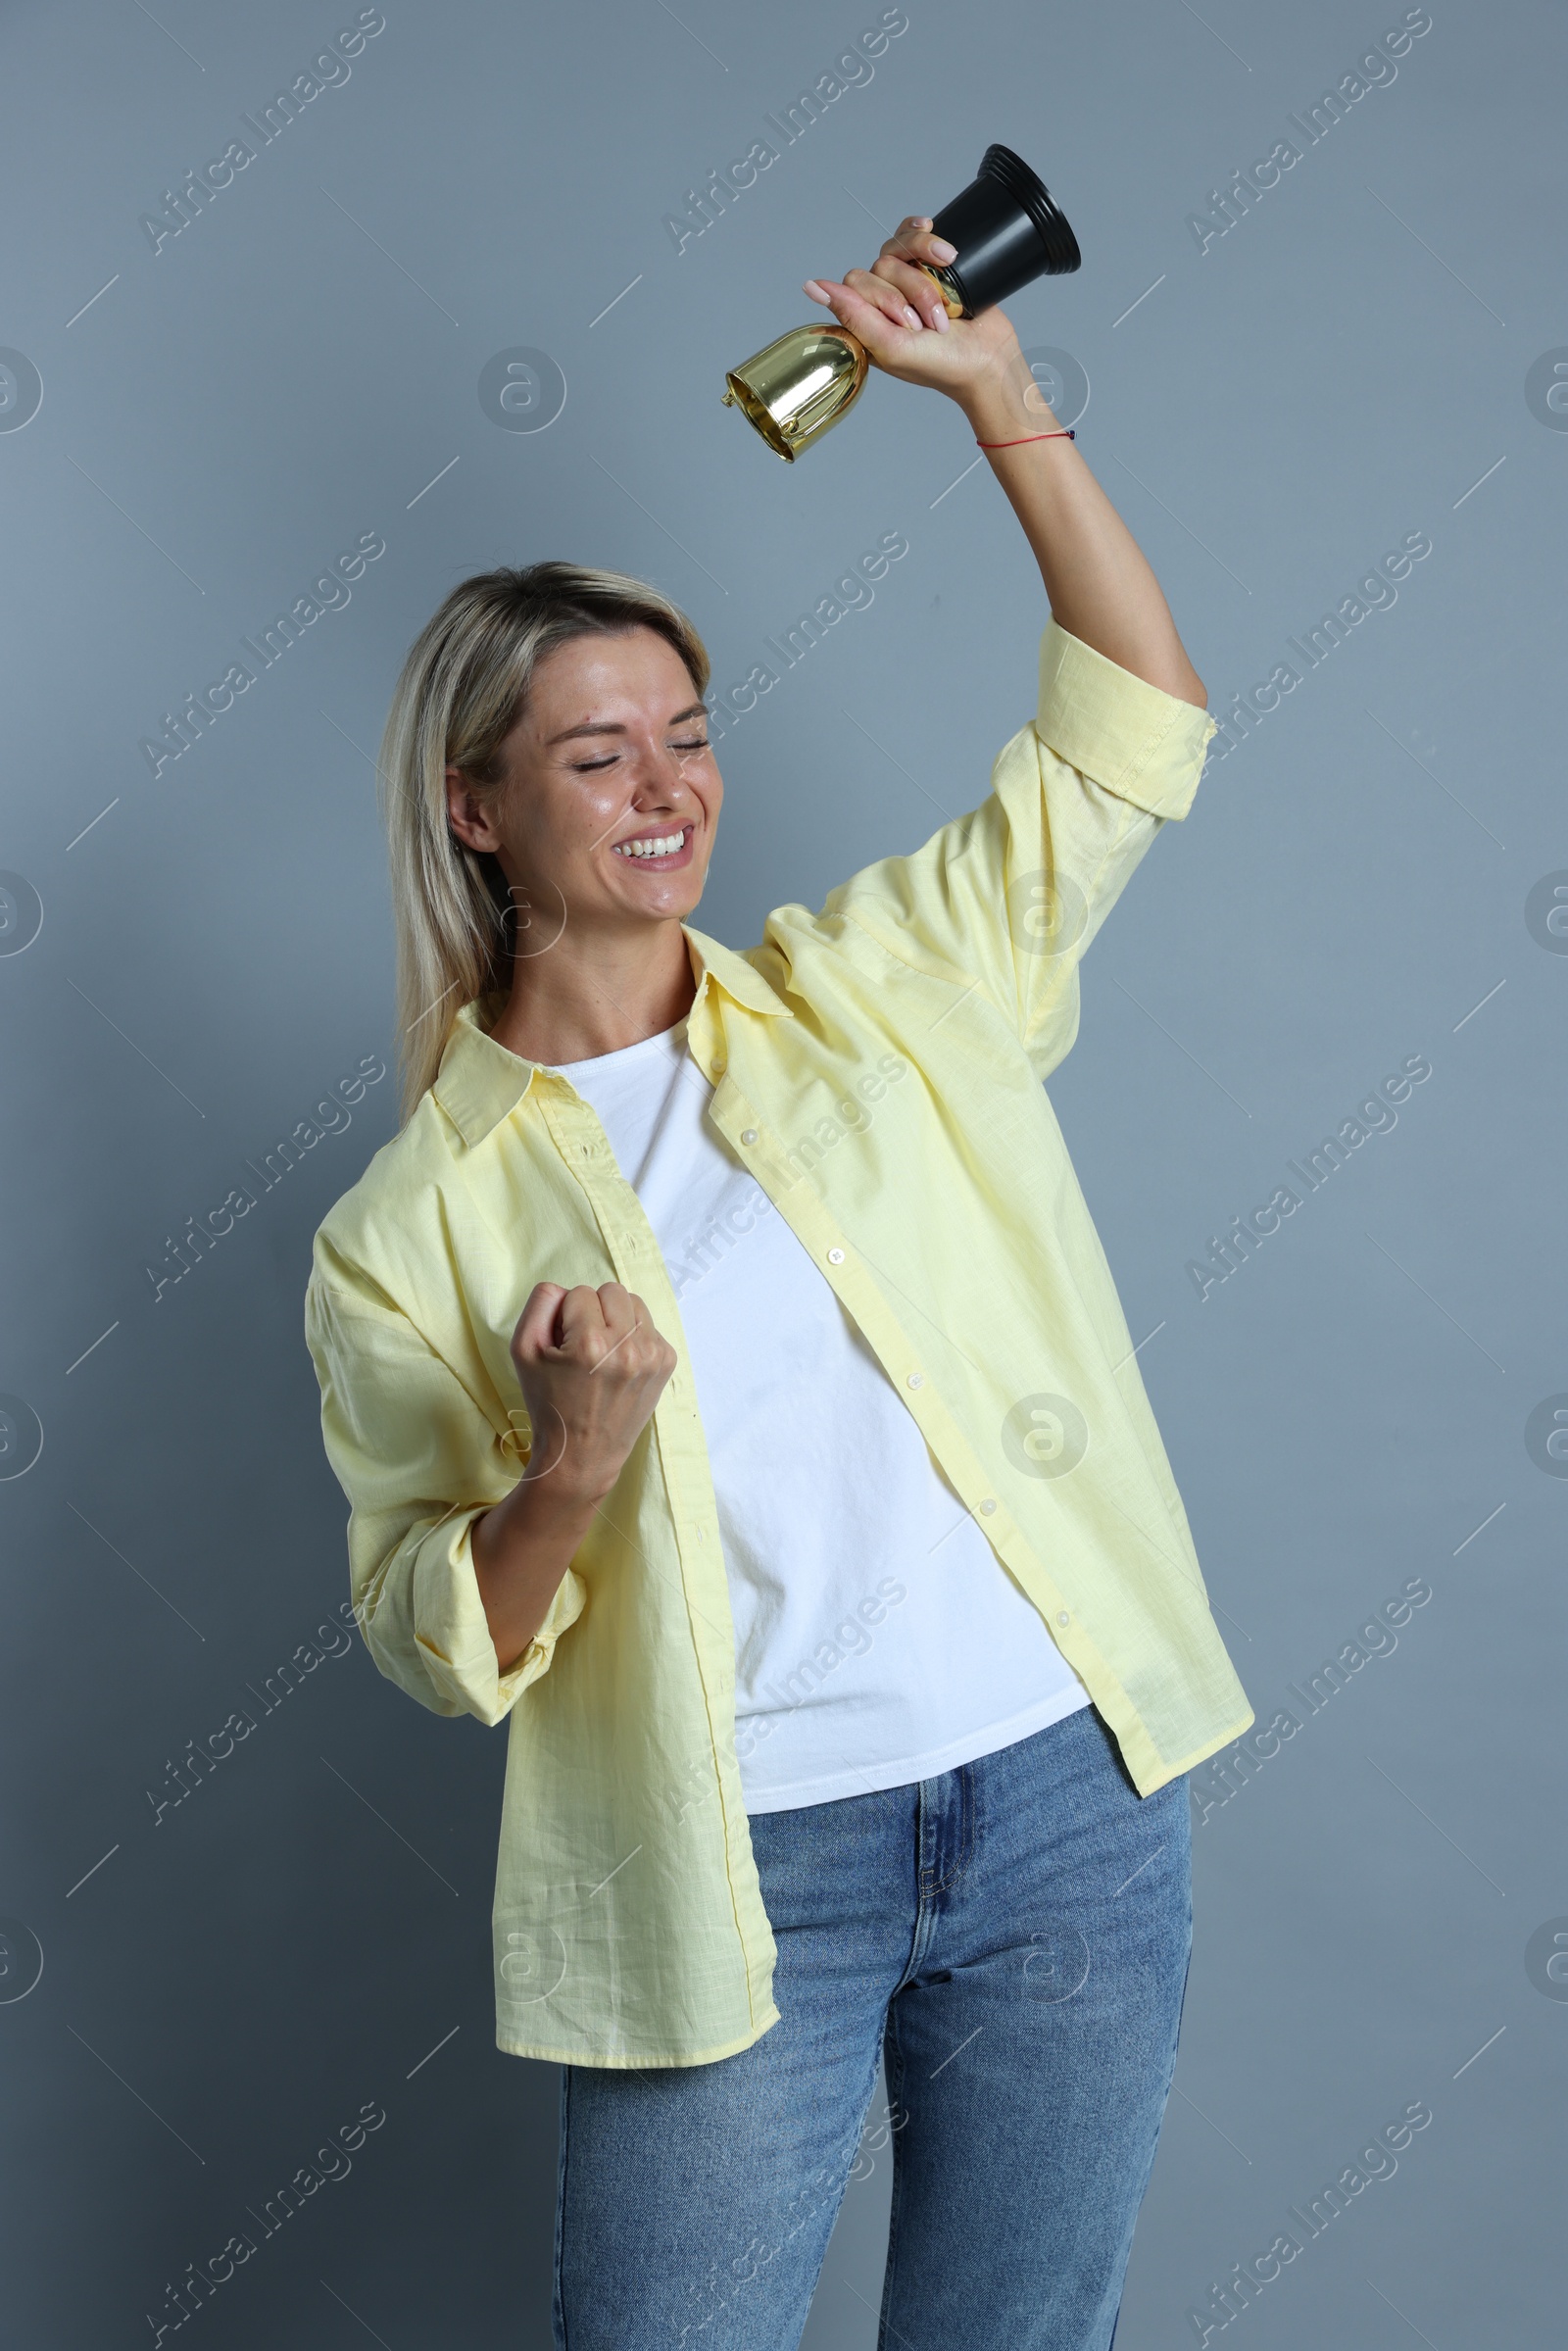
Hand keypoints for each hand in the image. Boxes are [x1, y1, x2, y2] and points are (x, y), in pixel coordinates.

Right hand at [510, 1280, 676, 1504]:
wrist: (582, 1455)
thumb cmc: (549, 1403)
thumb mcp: (522, 1351)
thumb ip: (540, 1304)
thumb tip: (566, 1288)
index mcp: (590, 1344)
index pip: (579, 1292)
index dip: (565, 1316)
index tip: (564, 1346)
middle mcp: (627, 1348)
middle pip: (612, 1290)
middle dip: (594, 1310)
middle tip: (582, 1345)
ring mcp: (653, 1356)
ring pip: (634, 1303)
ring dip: (616, 1319)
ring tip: (602, 1353)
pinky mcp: (667, 1363)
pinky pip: (649, 1326)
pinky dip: (633, 1338)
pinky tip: (619, 1365)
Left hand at [803, 214, 1023, 409]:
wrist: (989, 360)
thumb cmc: (942, 365)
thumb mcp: (891, 347)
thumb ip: (853, 315)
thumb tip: (813, 287)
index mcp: (865, 323)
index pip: (855, 284)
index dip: (884, 299)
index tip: (909, 327)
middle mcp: (881, 300)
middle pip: (880, 266)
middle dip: (912, 292)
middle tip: (931, 324)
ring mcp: (906, 282)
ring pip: (899, 250)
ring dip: (927, 277)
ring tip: (947, 304)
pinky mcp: (930, 266)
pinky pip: (913, 236)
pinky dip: (926, 239)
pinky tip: (941, 249)